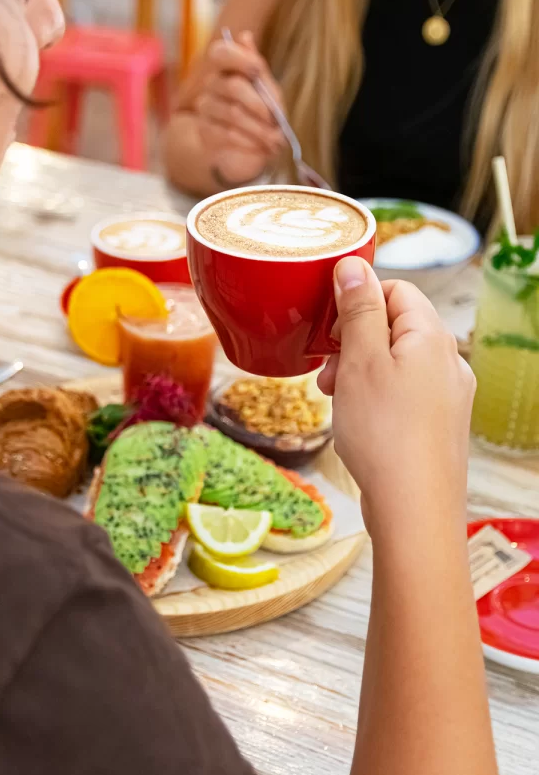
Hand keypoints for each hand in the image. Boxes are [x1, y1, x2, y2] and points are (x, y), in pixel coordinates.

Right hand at [194, 31, 283, 185]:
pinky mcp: (205, 131)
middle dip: (259, 105)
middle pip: (233, 87)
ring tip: (275, 140)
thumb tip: (244, 36)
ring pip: (233, 113)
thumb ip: (258, 68)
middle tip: (275, 120)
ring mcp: (206, 107)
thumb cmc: (261, 116)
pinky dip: (249, 141)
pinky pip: (227, 134)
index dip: (239, 58)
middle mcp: (212, 84)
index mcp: (227, 67)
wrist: (248, 150)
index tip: (257, 71)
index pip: (221, 52)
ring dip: (259, 129)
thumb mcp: (268, 91)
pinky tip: (260, 146)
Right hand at [318, 258, 474, 530]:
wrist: (413, 508)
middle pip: (396, 328)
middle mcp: (449, 362)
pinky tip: (357, 424)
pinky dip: (375, 399)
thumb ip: (358, 310)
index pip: (396, 291)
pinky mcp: (440, 427)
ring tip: (335, 400)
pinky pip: (404, 396)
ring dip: (360, 373)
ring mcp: (448, 397)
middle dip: (353, 342)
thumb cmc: (385, 434)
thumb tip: (353, 266)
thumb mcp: (360, 361)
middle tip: (325, 370)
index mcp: (432, 337)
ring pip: (397, 364)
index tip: (327, 325)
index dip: (357, 301)